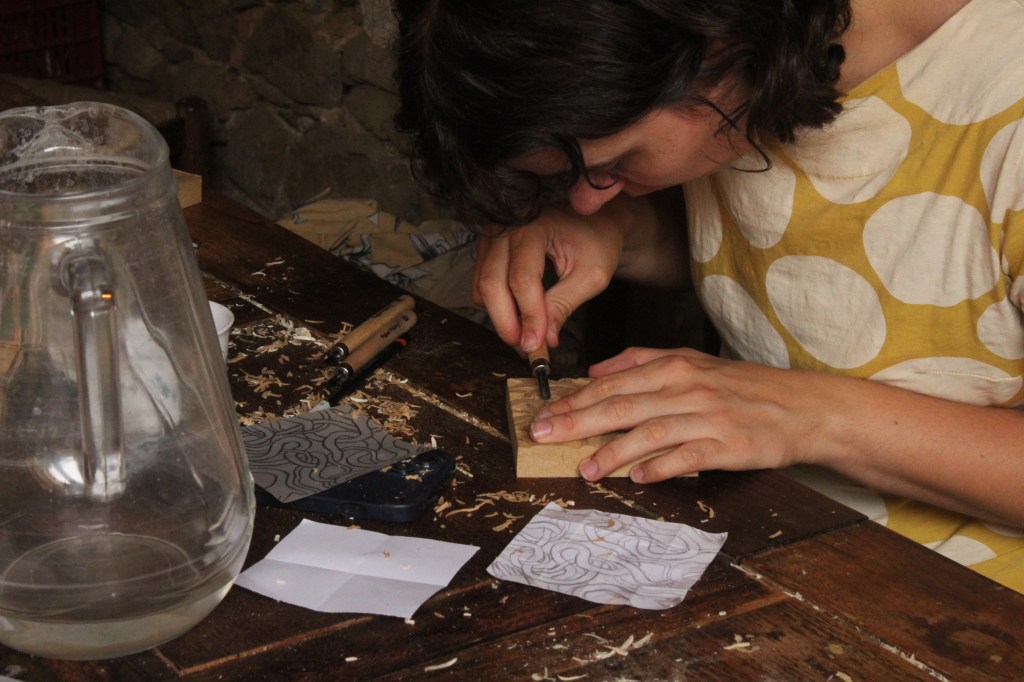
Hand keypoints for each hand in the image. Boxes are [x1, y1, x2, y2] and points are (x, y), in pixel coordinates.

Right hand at [472, 203, 623, 352]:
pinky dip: (496, 306)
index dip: (529, 316)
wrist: (592, 221)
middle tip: (526, 348)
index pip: (522, 280)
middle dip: (507, 323)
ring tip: (526, 335)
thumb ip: (564, 305)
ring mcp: (493, 238)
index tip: (537, 345)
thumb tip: (545, 340)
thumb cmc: (596, 242)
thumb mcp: (591, 275)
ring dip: (501, 317)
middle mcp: (507, 229)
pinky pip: (481, 284)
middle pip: (492, 284)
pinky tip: (519, 316)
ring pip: (483, 288)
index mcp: (535, 227)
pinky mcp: (488, 250)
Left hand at [527, 347, 828, 481]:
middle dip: (576, 421)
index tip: (543, 415)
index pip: (612, 383)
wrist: (802, 406)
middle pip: (621, 405)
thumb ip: (642, 360)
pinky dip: (661, 467)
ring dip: (612, 452)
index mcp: (674, 365)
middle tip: (543, 436)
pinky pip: (687, 457)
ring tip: (585, 468)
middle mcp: (686, 387)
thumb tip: (596, 370)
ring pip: (649, 432)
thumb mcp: (692, 360)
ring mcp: (707, 416)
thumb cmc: (743, 386)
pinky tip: (637, 477)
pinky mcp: (728, 445)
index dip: (573, 400)